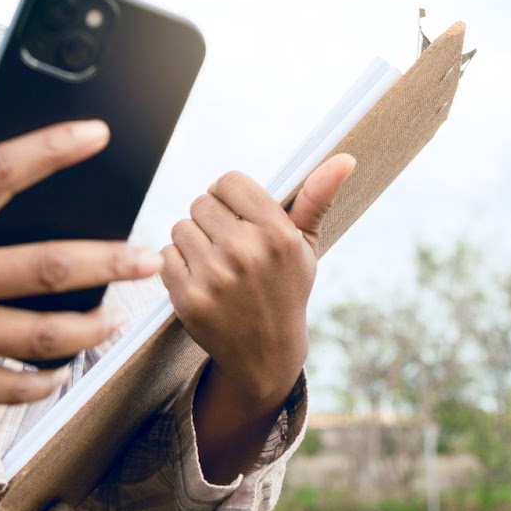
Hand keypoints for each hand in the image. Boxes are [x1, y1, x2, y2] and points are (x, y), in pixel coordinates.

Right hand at [0, 120, 161, 491]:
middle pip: (47, 266)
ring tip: (119, 314)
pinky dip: (46, 377)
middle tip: (153, 252)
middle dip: (112, 259)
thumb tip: (19, 213)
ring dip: (94, 326)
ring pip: (44, 335)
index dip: (53, 148)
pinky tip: (63, 366)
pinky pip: (13, 386)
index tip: (98, 133)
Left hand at [161, 154, 354, 406]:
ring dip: (194, 242)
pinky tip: (201, 280)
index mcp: (277, 234)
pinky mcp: (188, 297)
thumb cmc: (286, 288)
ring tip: (216, 263)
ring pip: (181, 227)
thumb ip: (317, 197)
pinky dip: (178, 265)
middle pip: (201, 202)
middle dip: (211, 219)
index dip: (228, 195)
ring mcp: (215, 276)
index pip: (228, 182)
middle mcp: (246, 252)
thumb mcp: (306, 245)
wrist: (266, 353)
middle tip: (227, 244)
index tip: (235, 212)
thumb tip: (344, 158)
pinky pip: (166, 255)